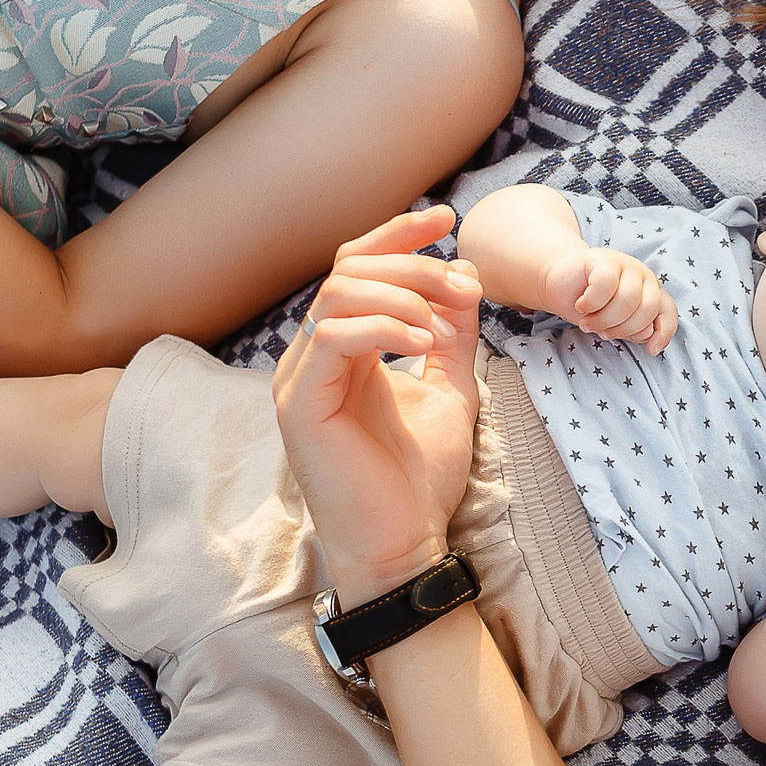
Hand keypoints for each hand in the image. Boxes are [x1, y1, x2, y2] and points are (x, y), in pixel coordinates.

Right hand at [273, 208, 487, 605]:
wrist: (406, 546)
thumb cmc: (418, 479)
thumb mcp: (451, 390)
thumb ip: (454, 337)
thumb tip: (467, 279)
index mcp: (341, 351)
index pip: (355, 268)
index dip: (397, 235)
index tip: (446, 220)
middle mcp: (311, 359)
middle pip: (347, 271)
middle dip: (414, 265)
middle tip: (464, 284)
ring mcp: (298, 381)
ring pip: (336, 295)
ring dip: (401, 293)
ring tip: (446, 319)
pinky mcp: (299, 407)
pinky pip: (332, 338)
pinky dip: (382, 327)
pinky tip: (422, 341)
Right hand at [541, 246, 677, 350]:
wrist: (557, 282)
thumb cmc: (589, 306)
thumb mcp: (614, 324)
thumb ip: (634, 329)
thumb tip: (648, 333)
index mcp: (650, 293)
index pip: (668, 311)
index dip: (664, 333)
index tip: (651, 351)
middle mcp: (643, 276)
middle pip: (647, 309)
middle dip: (623, 329)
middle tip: (601, 333)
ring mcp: (626, 265)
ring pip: (628, 300)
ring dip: (604, 320)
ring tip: (587, 322)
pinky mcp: (604, 259)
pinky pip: (606, 286)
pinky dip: (591, 303)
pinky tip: (581, 305)